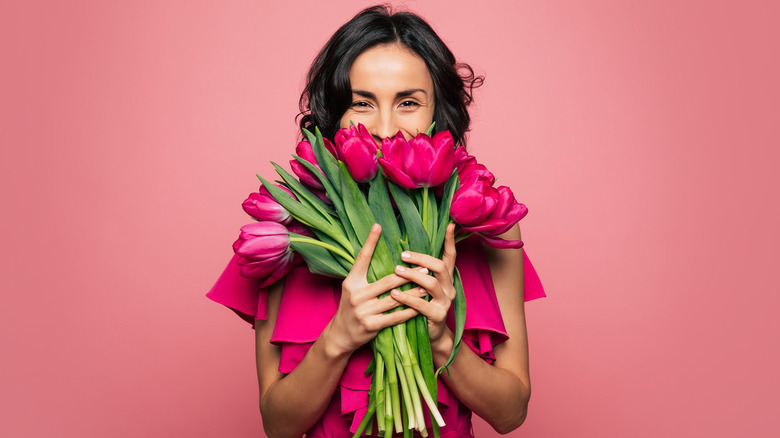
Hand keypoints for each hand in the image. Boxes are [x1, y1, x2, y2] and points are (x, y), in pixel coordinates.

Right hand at [323, 224, 424, 355]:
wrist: (341, 335)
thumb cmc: (351, 306)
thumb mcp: (353, 288)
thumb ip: (364, 274)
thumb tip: (383, 253)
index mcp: (352, 282)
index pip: (362, 258)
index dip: (370, 242)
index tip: (378, 226)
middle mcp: (357, 295)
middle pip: (387, 281)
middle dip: (408, 274)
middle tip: (425, 267)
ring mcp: (364, 311)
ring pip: (395, 299)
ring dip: (413, 292)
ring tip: (427, 286)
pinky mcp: (371, 325)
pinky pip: (395, 317)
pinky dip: (409, 311)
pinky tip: (420, 307)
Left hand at [389, 223, 457, 343]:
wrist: (430, 337)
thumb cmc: (421, 307)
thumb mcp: (422, 287)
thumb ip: (418, 271)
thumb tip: (403, 250)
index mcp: (446, 278)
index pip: (450, 256)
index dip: (450, 241)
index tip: (449, 224)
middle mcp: (449, 288)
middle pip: (439, 266)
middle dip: (421, 259)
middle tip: (402, 255)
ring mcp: (445, 302)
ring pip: (431, 283)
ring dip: (412, 275)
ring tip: (396, 271)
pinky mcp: (438, 316)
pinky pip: (422, 305)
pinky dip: (407, 298)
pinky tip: (394, 294)